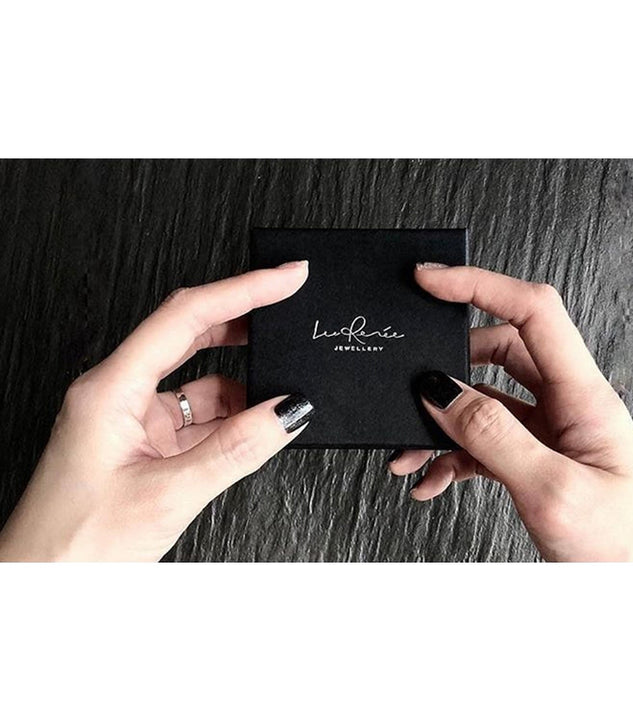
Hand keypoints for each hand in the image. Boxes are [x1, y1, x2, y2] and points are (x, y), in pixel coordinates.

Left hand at [0, 262, 313, 561]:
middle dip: (243, 321)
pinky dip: (232, 418)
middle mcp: (118, 394)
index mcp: (110, 389)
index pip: (186, 317)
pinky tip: (256, 425)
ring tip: (281, 389)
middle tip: (286, 307)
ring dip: (243, 383)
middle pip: (190, 333)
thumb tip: (286, 411)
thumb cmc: (75, 545)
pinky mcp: (145, 444)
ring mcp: (132, 419)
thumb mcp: (167, 495)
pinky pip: (198, 416)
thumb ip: (235, 449)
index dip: (242, 291)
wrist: (41, 587)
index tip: (282, 278)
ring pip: (199, 379)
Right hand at [390, 264, 632, 561]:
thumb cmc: (624, 547)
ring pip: (484, 400)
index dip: (479, 286)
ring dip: (442, 422)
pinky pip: (484, 442)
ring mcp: (550, 432)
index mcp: (584, 395)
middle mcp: (567, 404)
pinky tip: (431, 479)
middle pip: (500, 351)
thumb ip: (492, 435)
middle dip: (448, 366)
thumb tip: (442, 392)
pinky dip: (451, 456)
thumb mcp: (551, 488)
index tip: (432, 281)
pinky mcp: (536, 458)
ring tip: (410, 452)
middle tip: (413, 388)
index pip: (531, 312)